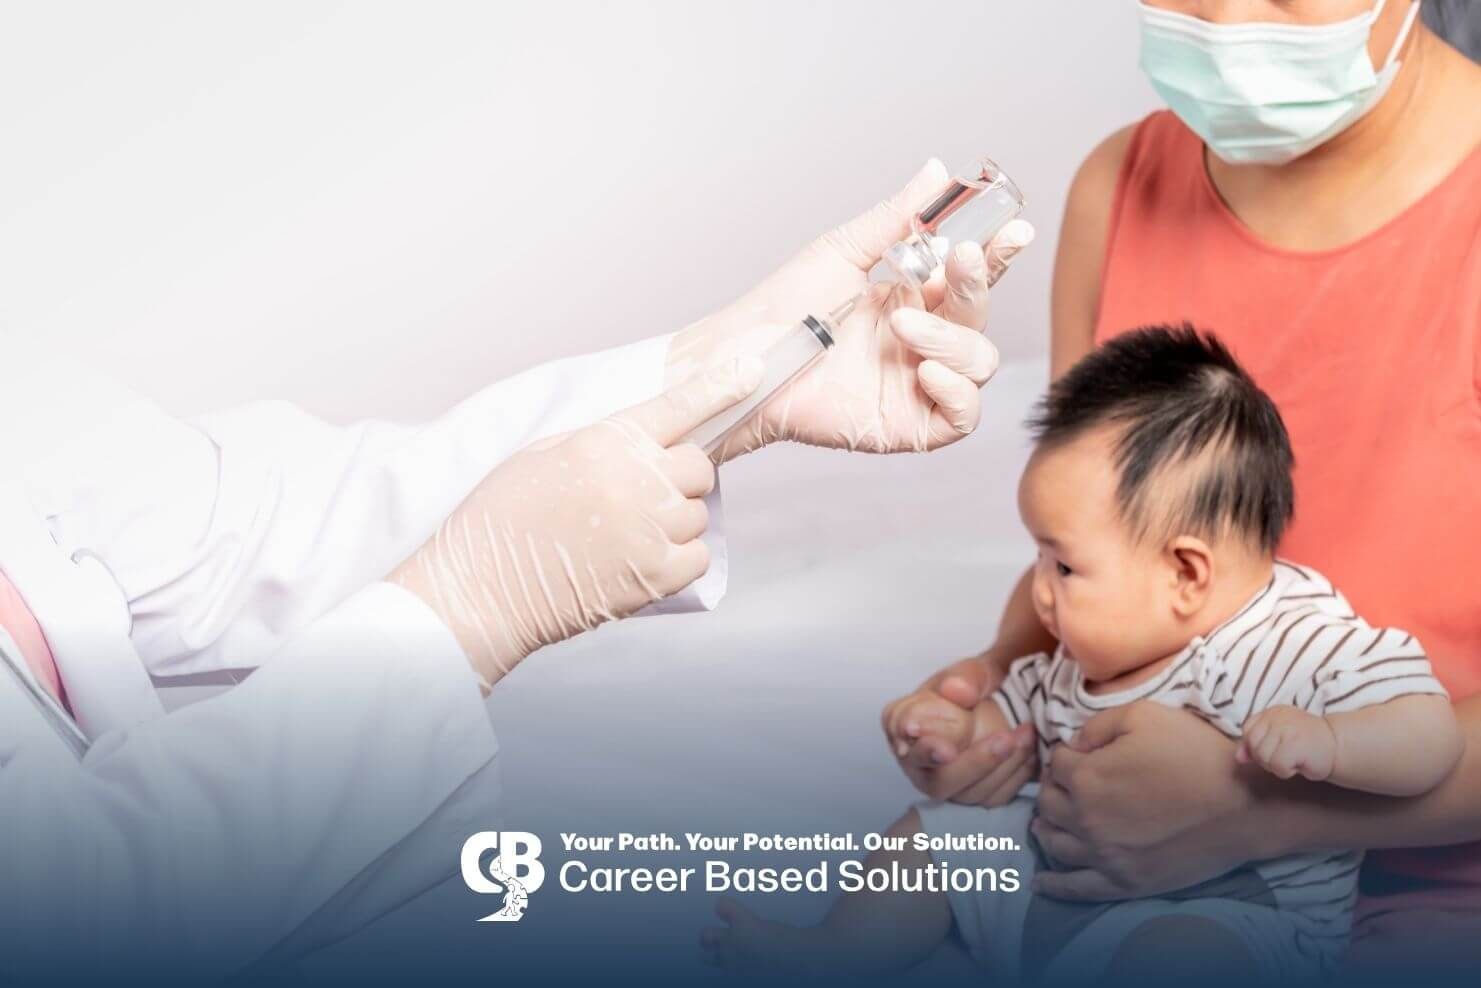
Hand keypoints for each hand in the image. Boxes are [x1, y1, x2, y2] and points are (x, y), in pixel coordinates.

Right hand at [391, 359, 761, 688]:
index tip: (752, 369)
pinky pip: (696, 556)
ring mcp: (649, 530)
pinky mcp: (655, 576)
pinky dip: (678, 559)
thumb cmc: (501, 519)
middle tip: (640, 496)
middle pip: (697, 466)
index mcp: (603, 442)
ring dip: (674, 521)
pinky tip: (639, 560)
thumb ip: (599, 443)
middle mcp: (635, 481)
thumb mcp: (543, 455)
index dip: (718, 386)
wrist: (480, 589)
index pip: (676, 406)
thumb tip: (643, 442)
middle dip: (678, 477)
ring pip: (697, 513)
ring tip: (626, 534)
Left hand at [668, 160, 1033, 459]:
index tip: (1014, 231)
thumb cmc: (784, 310)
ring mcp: (918, 385)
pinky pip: (961, 415)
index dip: (997, 255)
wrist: (748, 359)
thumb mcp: (844, 252)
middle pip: (980, 317)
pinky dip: (957, 391)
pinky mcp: (909, 425)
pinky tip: (928, 371)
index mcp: (914, 299)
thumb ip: (897, 217)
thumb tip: (938, 170)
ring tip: (904, 326)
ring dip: (952, 339)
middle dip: (976, 287)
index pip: (970, 277)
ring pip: (979, 364)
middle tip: (958, 261)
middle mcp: (922, 341)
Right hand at [882, 655, 1037, 805]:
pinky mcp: (971, 794)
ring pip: (968, 794)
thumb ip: (966, 677)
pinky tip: (1028, 750)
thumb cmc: (976, 686)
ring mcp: (944, 782)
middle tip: (1004, 740)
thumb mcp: (975, 671)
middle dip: (974, 764)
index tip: (947, 751)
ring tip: (1025, 734)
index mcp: (904, 721)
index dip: (926, 749)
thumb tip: (957, 691)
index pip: (903, 737)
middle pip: (938, 781)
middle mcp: (917, 759)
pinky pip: (992, 798)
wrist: (1000, 701)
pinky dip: (1015, 776)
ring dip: (1002, 767)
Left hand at [1030, 701, 1262, 901]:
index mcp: (1087, 777)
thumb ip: (1097, 725)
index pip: (1056, 764)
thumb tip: (1073, 744)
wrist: (1244, 805)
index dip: (1064, 754)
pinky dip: (1053, 885)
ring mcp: (1105, 856)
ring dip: (1045, 830)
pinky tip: (1040, 883)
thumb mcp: (1144, 716)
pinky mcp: (1125, 882)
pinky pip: (1076, 888)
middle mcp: (1087, 819)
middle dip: (1053, 790)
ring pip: (1055, 844)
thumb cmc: (1196, 753)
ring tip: (1043, 825)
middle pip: (1048, 805)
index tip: (1075, 754)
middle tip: (1063, 786)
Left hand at [1237, 706, 1336, 781]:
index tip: (1278, 747)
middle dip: (1267, 758)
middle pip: (1253, 746)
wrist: (1338, 747)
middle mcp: (1277, 717)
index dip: (1259, 746)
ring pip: (1263, 758)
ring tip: (1295, 758)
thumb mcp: (1278, 741)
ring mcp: (1286, 729)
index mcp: (1271, 712)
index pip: (1248, 732)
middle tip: (1288, 755)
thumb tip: (1238, 758)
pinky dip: (1287, 771)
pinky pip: (1277, 766)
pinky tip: (1300, 764)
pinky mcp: (1295, 743)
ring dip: (1278, 766)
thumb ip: (1255, 746)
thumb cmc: (1305, 745)